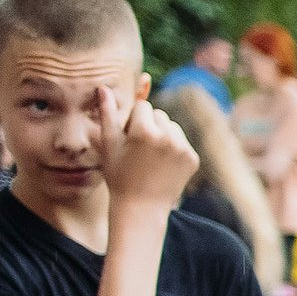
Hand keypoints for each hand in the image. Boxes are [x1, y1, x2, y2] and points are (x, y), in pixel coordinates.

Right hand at [102, 90, 199, 212]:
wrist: (141, 208)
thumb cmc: (119, 175)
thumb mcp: (109, 144)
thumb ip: (107, 113)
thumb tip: (103, 87)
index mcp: (144, 131)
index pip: (143, 107)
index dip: (133, 121)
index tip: (129, 139)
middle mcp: (167, 137)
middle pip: (159, 115)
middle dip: (149, 126)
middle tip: (139, 150)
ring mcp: (183, 149)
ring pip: (172, 127)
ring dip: (163, 135)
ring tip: (151, 158)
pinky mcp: (193, 159)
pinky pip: (183, 142)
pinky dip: (174, 149)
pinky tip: (162, 165)